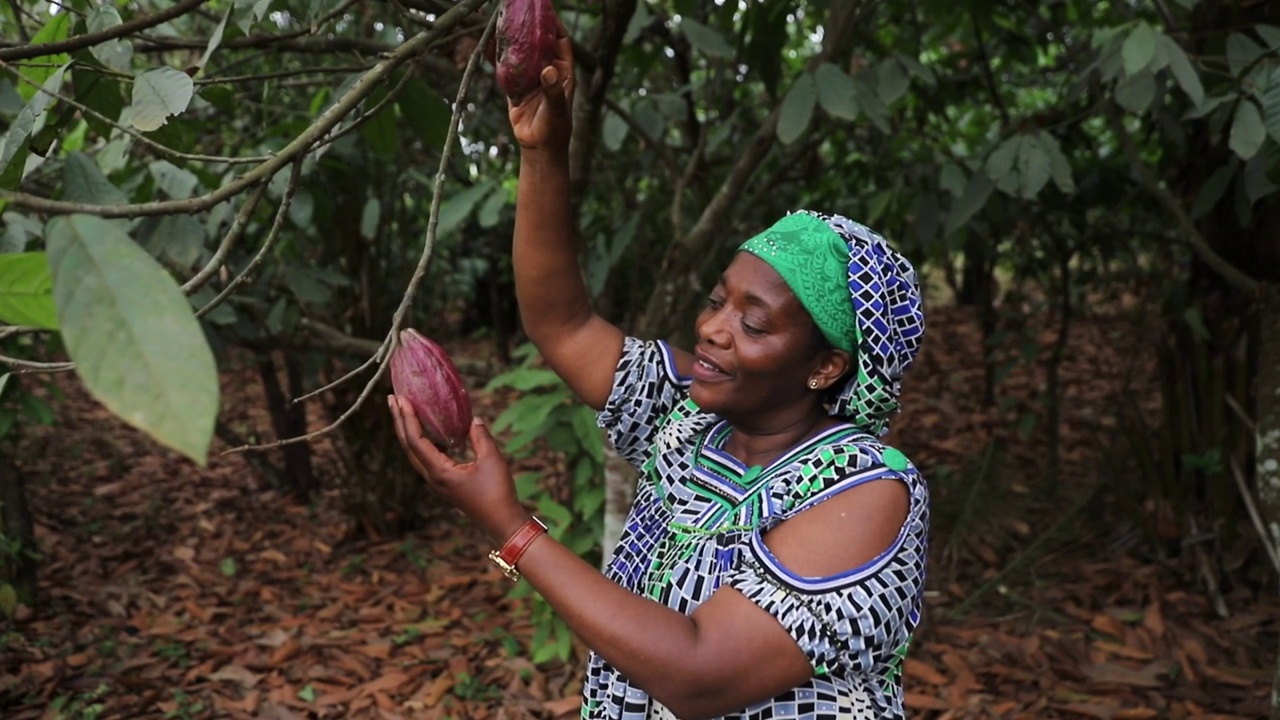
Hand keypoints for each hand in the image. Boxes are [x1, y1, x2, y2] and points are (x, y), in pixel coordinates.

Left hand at [388, 396, 529, 543]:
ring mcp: (437, 480)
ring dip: (407, 431)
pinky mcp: (444, 482)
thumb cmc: (497, 492)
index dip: (407, 418)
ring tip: (403, 411)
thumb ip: (481, 437)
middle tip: (392, 399)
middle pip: (408, 446)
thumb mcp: (492, 460)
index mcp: (439, 471)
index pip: (415, 441)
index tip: (401, 399)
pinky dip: (420, 441)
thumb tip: (474, 419)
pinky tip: (426, 431)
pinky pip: (425, 457)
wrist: (501, 521)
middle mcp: (432, 477)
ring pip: (414, 452)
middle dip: (399, 421)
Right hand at [507, 17, 574, 155]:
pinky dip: (497, 57)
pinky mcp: (515, 88)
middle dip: (528, 27)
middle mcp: (547, 71)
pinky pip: (505, 68)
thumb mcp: (556, 109)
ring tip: (499, 22)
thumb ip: (553, 91)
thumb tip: (548, 71)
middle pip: (537, 42)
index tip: (544, 9)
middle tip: (517, 10)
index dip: (554, 24)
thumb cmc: (555, 129)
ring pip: (520, 53)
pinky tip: (488, 45)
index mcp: (562, 72)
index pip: (560, 41)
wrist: (539, 149)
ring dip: (510, 39)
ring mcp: (530, 78)